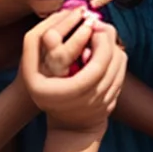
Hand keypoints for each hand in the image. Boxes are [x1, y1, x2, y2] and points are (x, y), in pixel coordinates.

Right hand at [21, 9, 126, 134]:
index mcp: (73, 91)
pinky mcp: (113, 101)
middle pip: (113, 59)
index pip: (99, 65)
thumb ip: (37, 46)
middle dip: (109, 38)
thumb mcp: (30, 72)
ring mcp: (104, 102)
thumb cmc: (43, 88)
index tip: (92, 25)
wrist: (64, 125)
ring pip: (120, 62)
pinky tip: (104, 53)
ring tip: (100, 37)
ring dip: (113, 45)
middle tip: (98, 26)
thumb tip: (53, 30)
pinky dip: (116, 57)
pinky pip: (122, 71)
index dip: (101, 41)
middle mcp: (93, 99)